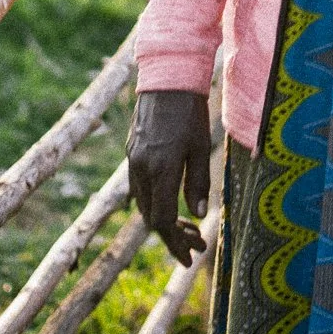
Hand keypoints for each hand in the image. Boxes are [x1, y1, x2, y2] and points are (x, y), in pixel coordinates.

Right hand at [126, 89, 210, 264]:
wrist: (167, 77)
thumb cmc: (189, 111)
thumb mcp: (200, 147)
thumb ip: (197, 183)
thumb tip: (197, 216)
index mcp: (160, 169)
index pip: (162, 221)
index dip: (175, 243)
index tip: (191, 256)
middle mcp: (141, 168)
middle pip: (150, 217)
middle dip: (172, 236)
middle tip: (196, 244)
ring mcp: (133, 160)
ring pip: (143, 204)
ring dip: (163, 220)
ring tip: (188, 228)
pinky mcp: (132, 151)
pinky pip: (139, 187)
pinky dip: (154, 202)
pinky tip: (171, 202)